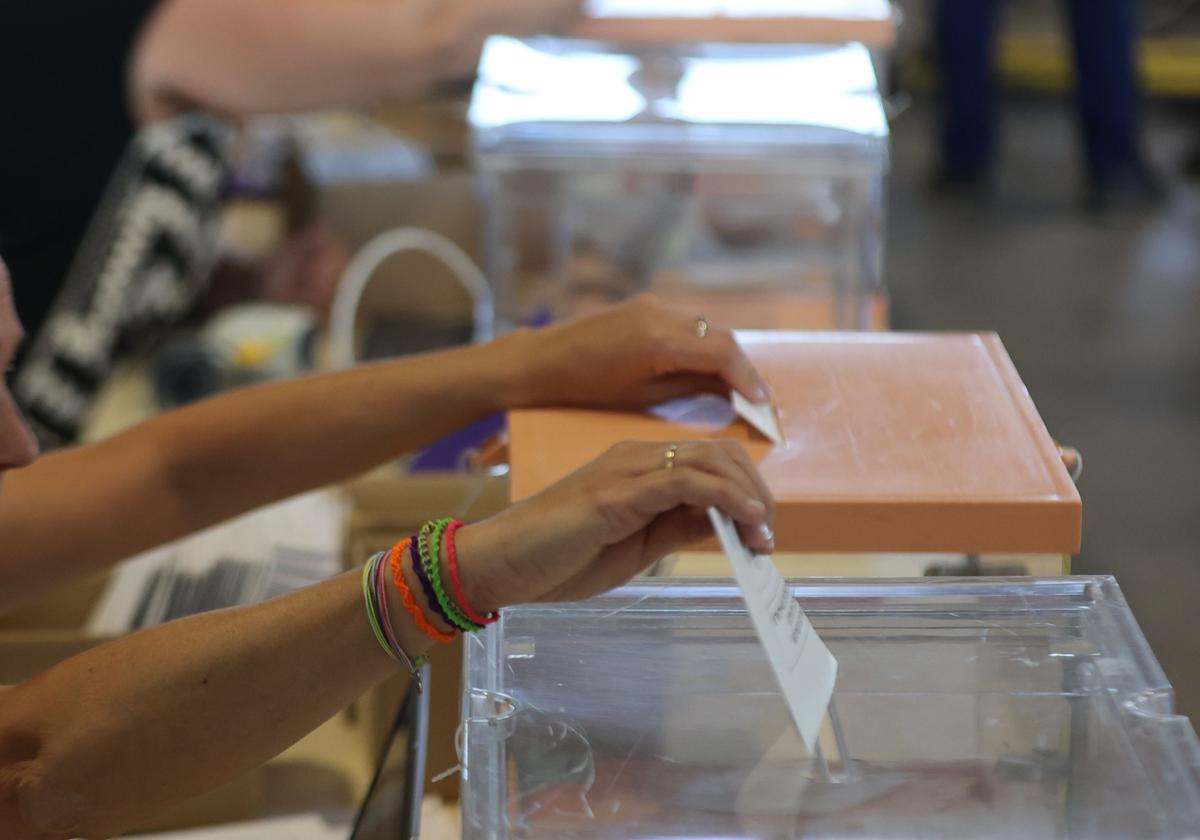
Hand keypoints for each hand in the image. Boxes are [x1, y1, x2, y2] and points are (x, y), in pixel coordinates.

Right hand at [453, 440, 774, 610]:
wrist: (500, 563)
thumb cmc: (559, 558)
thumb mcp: (636, 545)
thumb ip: (677, 527)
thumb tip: (726, 525)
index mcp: (639, 468)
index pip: (709, 461)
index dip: (748, 490)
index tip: (764, 533)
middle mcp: (636, 458)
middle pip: (719, 453)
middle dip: (757, 490)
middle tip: (769, 536)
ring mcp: (626, 470)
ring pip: (708, 460)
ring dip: (748, 495)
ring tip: (764, 534)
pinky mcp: (617, 492)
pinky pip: (685, 482)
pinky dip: (725, 497)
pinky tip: (745, 520)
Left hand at [514, 295, 769, 408]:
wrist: (545, 359)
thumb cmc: (588, 387)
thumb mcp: (644, 396)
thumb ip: (692, 388)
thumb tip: (731, 392)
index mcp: (661, 339)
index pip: (724, 352)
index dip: (749, 378)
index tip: (762, 404)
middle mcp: (662, 313)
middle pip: (721, 337)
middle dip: (741, 368)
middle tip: (755, 401)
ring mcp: (654, 304)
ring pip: (707, 329)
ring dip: (723, 356)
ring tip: (733, 389)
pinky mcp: (646, 305)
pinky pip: (687, 324)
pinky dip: (702, 345)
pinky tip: (703, 369)